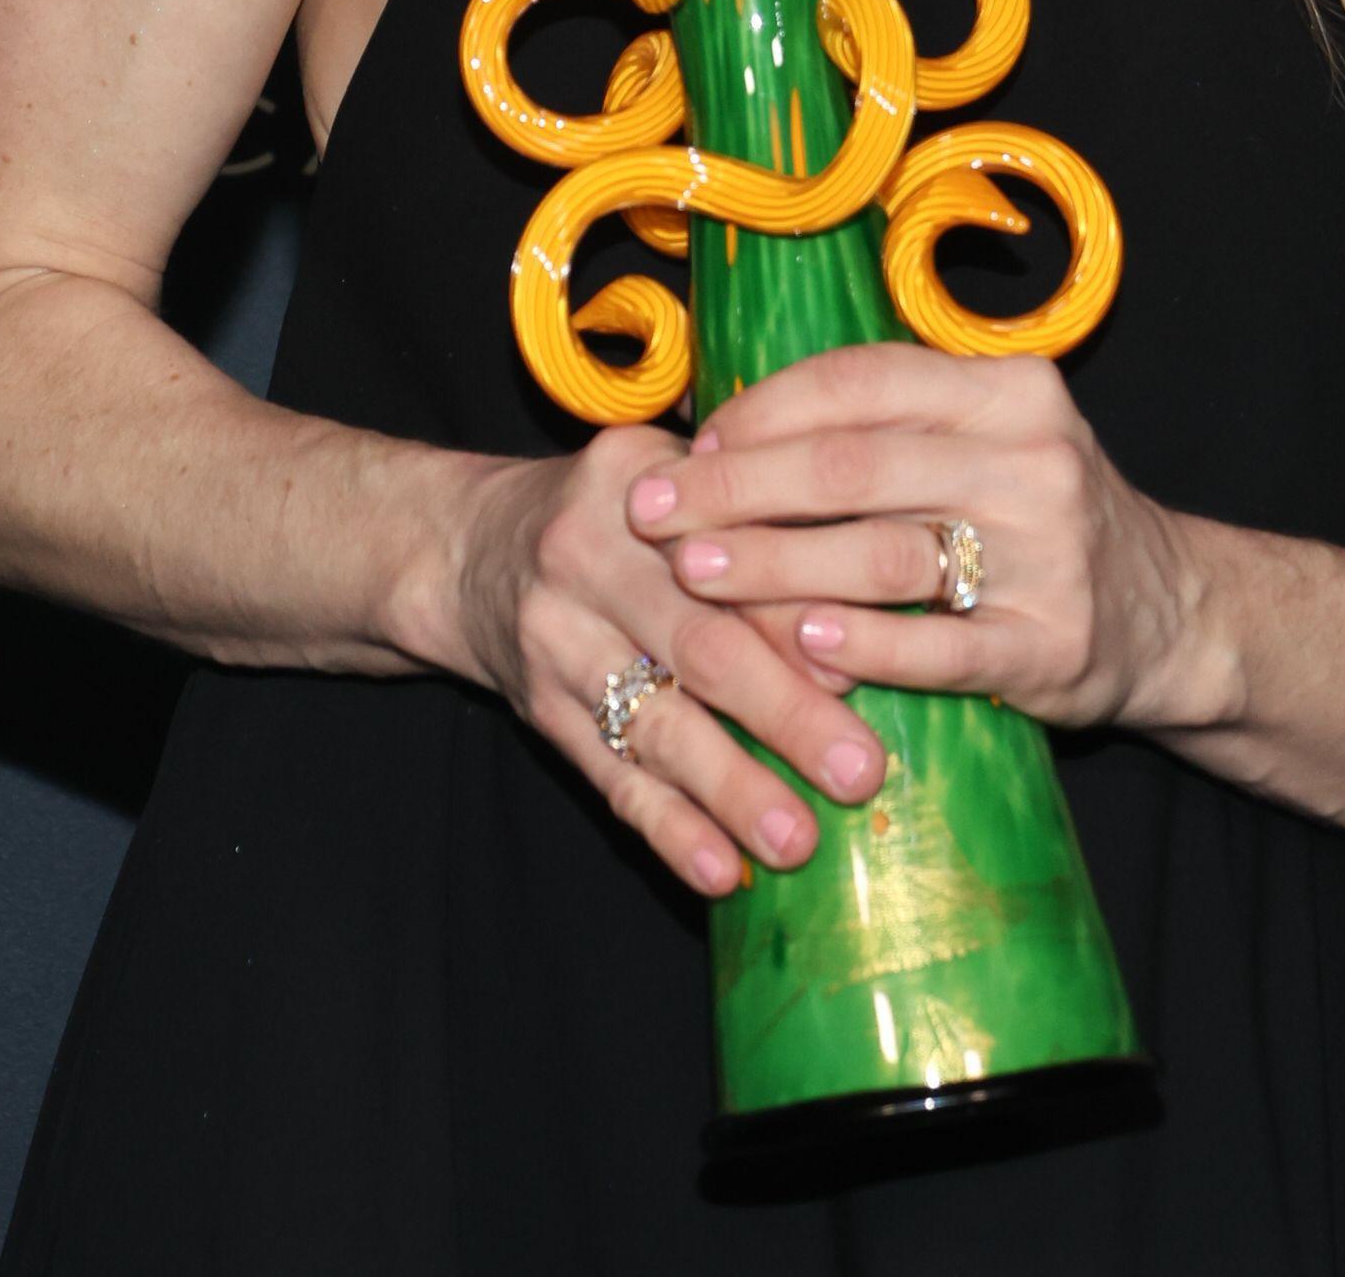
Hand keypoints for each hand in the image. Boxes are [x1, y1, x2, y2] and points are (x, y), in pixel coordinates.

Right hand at [451, 427, 888, 899]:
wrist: (471, 547)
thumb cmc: (620, 511)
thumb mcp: (674, 473)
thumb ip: (759, 509)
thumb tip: (873, 592)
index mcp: (640, 479)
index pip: (730, 545)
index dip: (798, 608)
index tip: (868, 662)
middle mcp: (588, 554)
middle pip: (699, 641)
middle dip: (786, 713)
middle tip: (860, 770)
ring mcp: (557, 640)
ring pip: (655, 725)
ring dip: (731, 790)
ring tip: (797, 842)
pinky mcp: (542, 711)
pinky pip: (610, 777)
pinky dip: (668, 828)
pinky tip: (716, 870)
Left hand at [622, 345, 1196, 732]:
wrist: (1168, 611)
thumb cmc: (1035, 514)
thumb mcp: (985, 438)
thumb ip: (884, 425)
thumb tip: (724, 424)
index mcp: (1006, 388)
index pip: (858, 382)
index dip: (760, 412)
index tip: (686, 445)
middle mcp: (1032, 458)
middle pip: (854, 466)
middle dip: (737, 489)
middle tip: (653, 515)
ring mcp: (1047, 554)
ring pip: (883, 554)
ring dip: (774, 566)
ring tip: (694, 576)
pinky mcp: (1052, 645)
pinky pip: (941, 647)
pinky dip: (865, 644)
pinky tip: (800, 642)